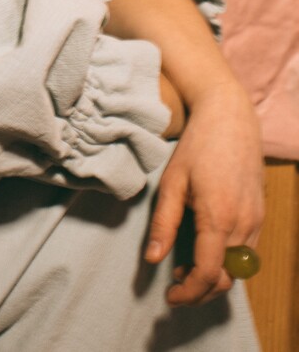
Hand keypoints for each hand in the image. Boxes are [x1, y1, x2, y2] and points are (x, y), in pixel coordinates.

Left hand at [144, 77, 263, 305]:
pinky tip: (207, 248)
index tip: (169, 296)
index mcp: (219, 217)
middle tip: (174, 285)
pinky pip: (248, 252)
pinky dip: (229, 261)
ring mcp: (256, 220)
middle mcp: (244, 224)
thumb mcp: (172, 182)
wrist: (229, 117)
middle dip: (200, 290)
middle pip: (227, 278)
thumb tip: (153, 260)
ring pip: (240, 269)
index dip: (188, 292)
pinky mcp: (260, 214)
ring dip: (215, 276)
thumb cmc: (197, 146)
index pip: (208, 273)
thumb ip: (163, 223)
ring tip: (185, 267)